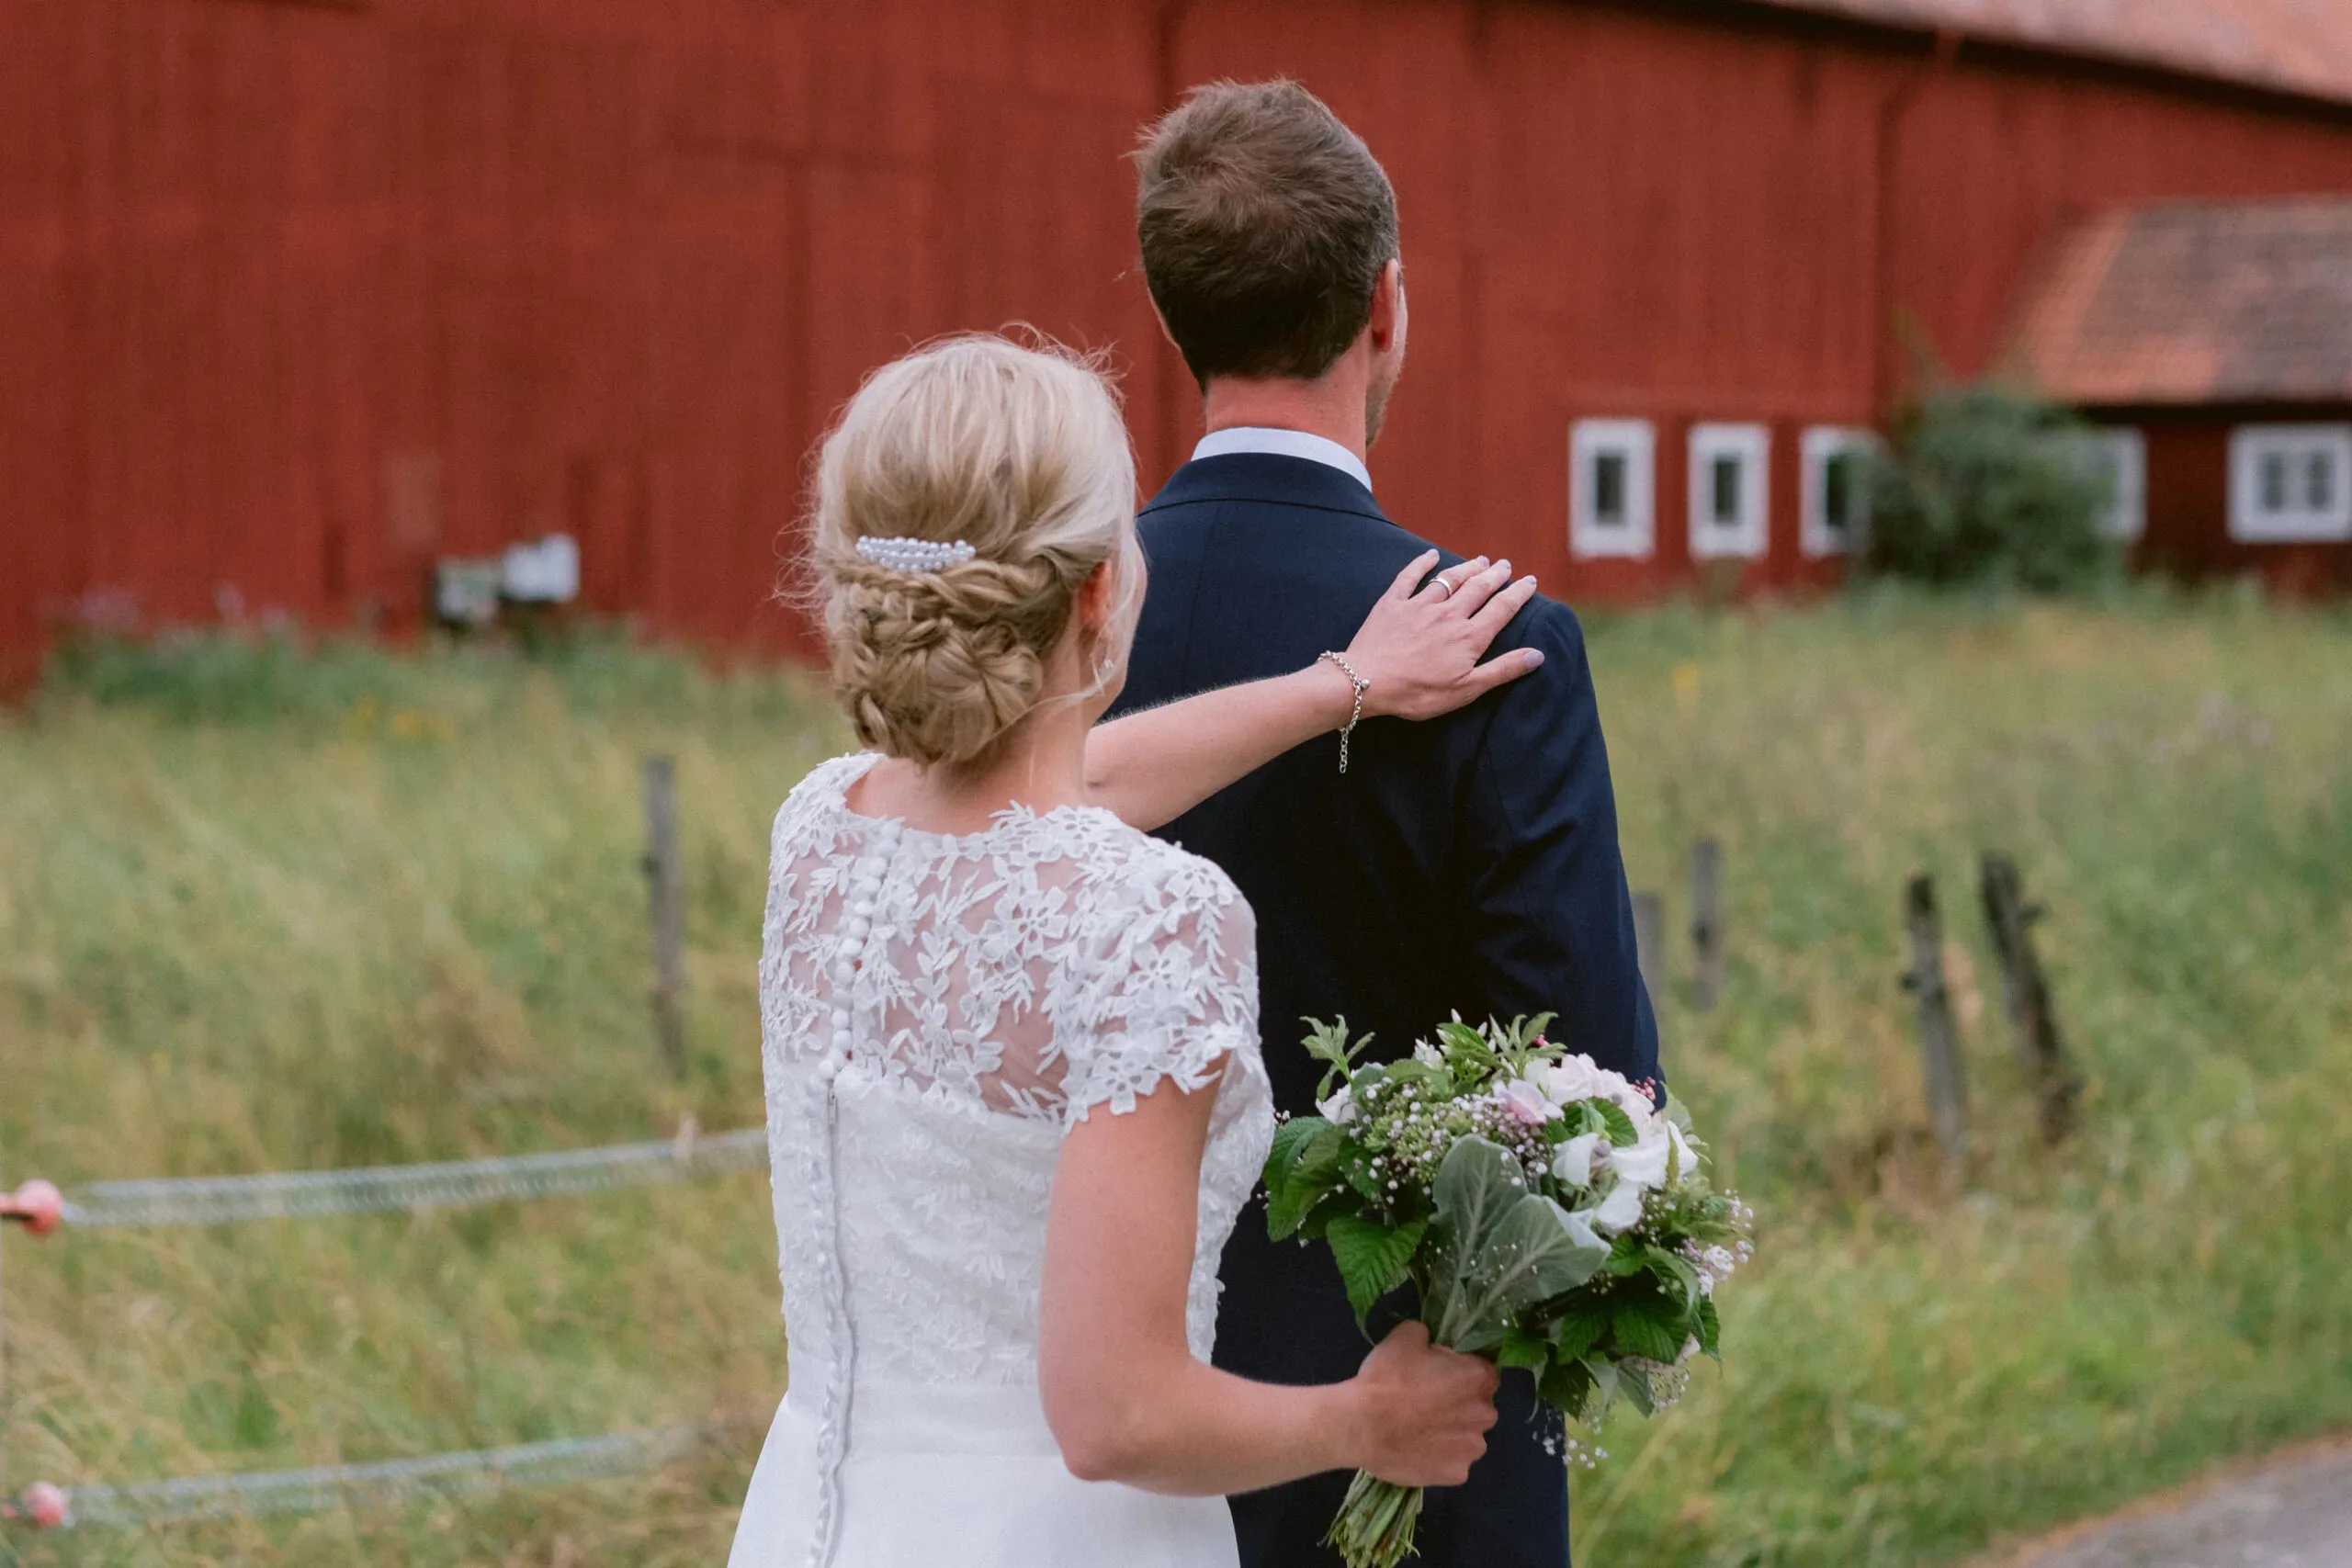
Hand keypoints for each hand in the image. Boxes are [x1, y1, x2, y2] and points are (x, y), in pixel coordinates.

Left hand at [1338, 551, 1543, 721]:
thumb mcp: (1466, 690)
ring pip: (1450, 579)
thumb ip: (1502, 670)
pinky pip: (1409, 577)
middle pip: (1478, 588)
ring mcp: (1419, 606)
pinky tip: (1430, 555)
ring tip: (1480, 560)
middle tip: (1505, 565)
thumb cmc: (1418, 693)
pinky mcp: (1393, 603)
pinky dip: (1421, 563)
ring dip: (1467, 567)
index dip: (1518, 593)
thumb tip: (1538, 655)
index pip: (1502, 608)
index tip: (1530, 581)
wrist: (1367, 683)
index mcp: (1469, 637)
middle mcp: (1448, 615)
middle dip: (1495, 575)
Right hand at [1345, 1321, 1499, 1486]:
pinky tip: (1416, 1450)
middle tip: (1426, 1403)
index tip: (1439, 1375)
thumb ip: (1429, 1337)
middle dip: (1459, 1404)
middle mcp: (1485, 1414)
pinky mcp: (1456, 1475)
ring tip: (1419, 1431)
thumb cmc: (1386, 1378)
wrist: (1361, 1425)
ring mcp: (1472, 1449)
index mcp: (1478, 1377)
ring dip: (1451, 1433)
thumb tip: (1430, 1345)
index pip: (1483, 1371)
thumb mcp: (1405, 1336)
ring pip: (1467, 1436)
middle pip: (1478, 1406)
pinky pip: (1452, 1462)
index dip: (1460, 1372)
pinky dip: (1439, 1457)